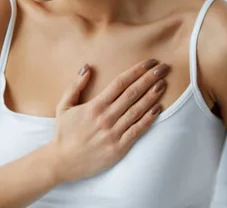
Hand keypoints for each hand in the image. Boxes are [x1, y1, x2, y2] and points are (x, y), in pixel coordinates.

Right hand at [49, 59, 169, 182]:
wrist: (63, 163)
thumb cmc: (65, 133)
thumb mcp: (64, 106)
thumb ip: (75, 85)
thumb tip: (87, 67)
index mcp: (95, 106)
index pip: (120, 83)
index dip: (137, 70)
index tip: (150, 62)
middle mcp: (106, 117)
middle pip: (133, 93)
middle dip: (149, 78)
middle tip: (163, 68)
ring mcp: (113, 133)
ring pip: (138, 110)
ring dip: (152, 96)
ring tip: (163, 84)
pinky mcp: (119, 147)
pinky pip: (137, 130)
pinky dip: (149, 119)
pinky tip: (158, 108)